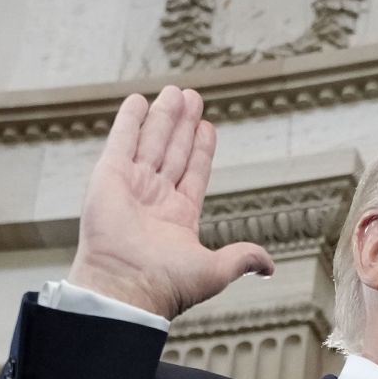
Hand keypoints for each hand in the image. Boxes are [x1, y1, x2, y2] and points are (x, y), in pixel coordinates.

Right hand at [67, 86, 274, 319]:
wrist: (127, 287)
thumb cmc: (167, 285)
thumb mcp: (216, 269)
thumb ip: (242, 258)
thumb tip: (268, 266)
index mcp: (178, 218)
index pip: (193, 173)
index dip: (200, 150)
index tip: (208, 127)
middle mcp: (154, 199)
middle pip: (173, 151)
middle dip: (183, 124)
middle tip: (193, 97)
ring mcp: (131, 186)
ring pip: (152, 141)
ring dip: (164, 116)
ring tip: (176, 92)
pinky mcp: (108, 176)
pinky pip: (121, 141)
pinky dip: (129, 121)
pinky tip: (139, 101)